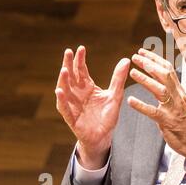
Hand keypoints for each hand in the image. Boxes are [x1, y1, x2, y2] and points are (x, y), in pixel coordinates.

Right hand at [55, 46, 129, 168]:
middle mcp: (77, 94)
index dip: (80, 60)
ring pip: (65, 90)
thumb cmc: (107, 116)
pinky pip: (64, 108)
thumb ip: (118, 78)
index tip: (81, 48)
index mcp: (87, 88)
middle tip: (68, 52)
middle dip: (69, 64)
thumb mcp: (116, 95)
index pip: (81, 71)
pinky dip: (62, 99)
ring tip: (64, 69)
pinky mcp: (71, 117)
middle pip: (71, 76)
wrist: (103, 136)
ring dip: (63, 80)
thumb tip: (125, 59)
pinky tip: (59, 91)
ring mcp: (72, 105)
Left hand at [127, 48, 185, 163]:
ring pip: (160, 90)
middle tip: (136, 57)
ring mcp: (173, 109)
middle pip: (164, 75)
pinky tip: (130, 101)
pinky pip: (153, 112)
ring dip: (145, 80)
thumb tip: (161, 78)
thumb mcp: (180, 102)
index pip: (168, 69)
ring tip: (133, 72)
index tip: (143, 52)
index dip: (155, 59)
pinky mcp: (168, 122)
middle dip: (149, 64)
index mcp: (179, 91)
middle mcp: (177, 97)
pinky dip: (141, 106)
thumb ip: (171, 91)